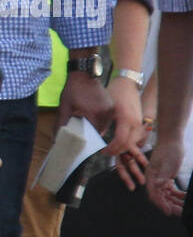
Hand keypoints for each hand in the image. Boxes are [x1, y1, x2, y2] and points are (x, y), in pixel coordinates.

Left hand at [58, 71, 114, 134]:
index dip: (85, 140)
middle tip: (79, 138)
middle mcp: (106, 112)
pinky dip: (98, 123)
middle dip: (89, 136)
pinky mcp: (111, 106)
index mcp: (96, 114)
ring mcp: (110, 109)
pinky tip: (90, 121)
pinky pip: (105, 120)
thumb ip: (61, 124)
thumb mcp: (64, 108)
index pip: (92, 135)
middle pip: (98, 132)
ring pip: (103, 126)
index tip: (78, 144)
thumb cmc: (73, 90)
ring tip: (84, 129)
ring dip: (94, 129)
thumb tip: (56, 140)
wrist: (83, 74)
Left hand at [105, 75, 147, 189]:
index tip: (103, 152)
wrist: (127, 82)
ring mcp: (140, 123)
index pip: (120, 141)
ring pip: (134, 143)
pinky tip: (122, 146)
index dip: (111, 149)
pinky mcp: (141, 122)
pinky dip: (130, 144)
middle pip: (128, 145)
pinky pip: (138, 138)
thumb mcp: (105, 107)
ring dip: (124, 149)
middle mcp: (136, 123)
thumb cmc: (114, 92)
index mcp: (126, 119)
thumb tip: (95, 136)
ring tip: (112, 151)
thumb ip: (100, 123)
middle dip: (117, 152)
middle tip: (106, 153)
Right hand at [145, 136, 185, 215]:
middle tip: (180, 212)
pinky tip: (184, 197)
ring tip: (183, 207)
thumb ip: (162, 175)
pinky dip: (178, 195)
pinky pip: (171, 190)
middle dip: (170, 205)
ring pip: (167, 195)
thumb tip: (158, 186)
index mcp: (150, 177)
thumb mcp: (167, 163)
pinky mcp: (166, 178)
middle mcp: (153, 180)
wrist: (172, 140)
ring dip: (175, 202)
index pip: (154, 194)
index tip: (169, 212)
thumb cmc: (169, 150)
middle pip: (161, 197)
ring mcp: (160, 179)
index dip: (161, 204)